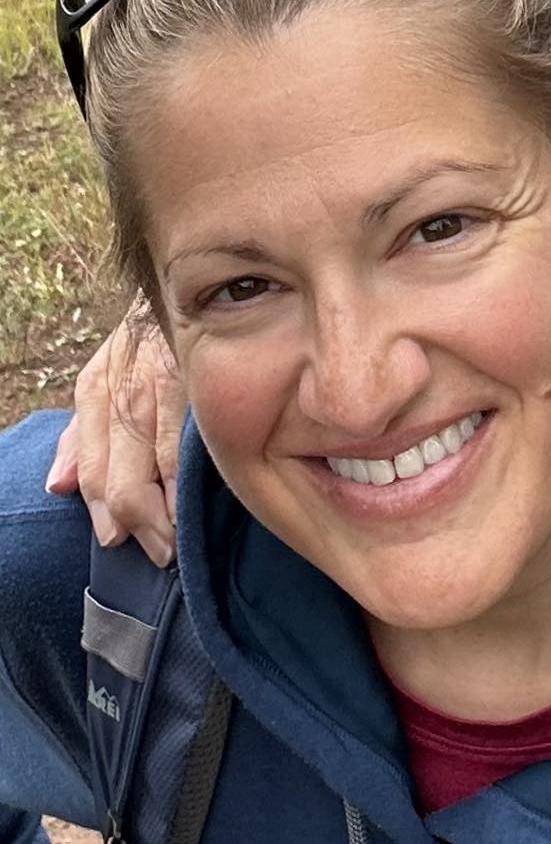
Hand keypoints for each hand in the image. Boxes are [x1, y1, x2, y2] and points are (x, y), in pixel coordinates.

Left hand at [46, 309, 185, 567]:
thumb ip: (83, 435)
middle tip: (158, 553)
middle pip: (120, 486)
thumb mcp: (108, 380)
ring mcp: (162, 393)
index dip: (107, 517)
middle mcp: (123, 395)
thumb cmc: (154, 346)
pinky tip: (198, 511)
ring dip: (165, 522)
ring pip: (152, 479)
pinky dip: (189, 492)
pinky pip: (188, 456)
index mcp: (97, 393)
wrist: (198, 290)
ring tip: (176, 544)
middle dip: (139, 529)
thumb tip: (57, 487)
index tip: (125, 542)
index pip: (93, 475)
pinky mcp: (199, 390)